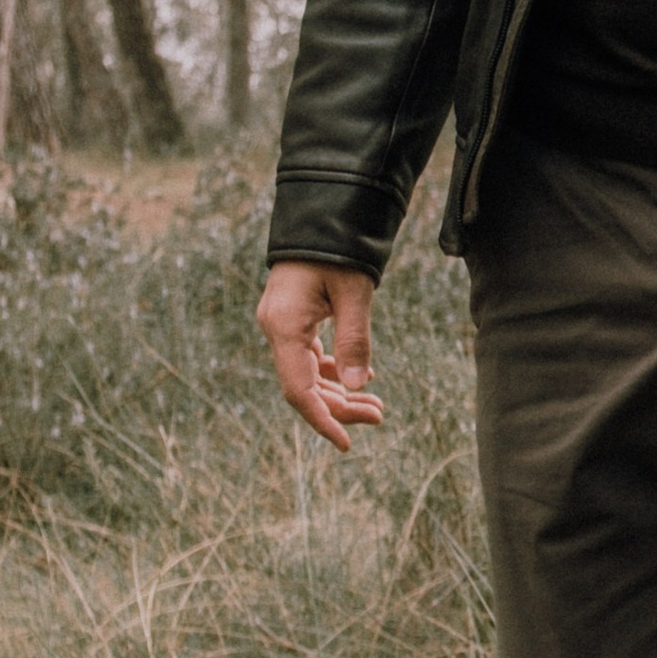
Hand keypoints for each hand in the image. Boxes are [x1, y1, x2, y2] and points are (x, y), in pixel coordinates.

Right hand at [257, 261, 383, 452]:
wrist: (322, 213)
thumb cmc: (339, 248)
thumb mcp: (354, 293)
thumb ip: (355, 339)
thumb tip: (359, 386)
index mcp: (284, 326)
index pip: (299, 390)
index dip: (323, 420)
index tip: (347, 444)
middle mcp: (276, 329)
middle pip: (304, 386)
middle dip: (340, 406)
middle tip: (380, 415)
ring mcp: (282, 324)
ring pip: (307, 373)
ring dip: (339, 390)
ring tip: (376, 404)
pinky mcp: (292, 318)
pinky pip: (309, 355)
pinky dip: (334, 368)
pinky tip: (361, 374)